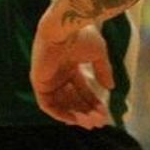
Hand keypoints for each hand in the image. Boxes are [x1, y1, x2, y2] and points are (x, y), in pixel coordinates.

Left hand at [30, 13, 111, 128]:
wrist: (64, 26)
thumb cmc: (82, 36)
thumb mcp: (98, 54)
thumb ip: (103, 71)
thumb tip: (111, 88)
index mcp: (71, 65)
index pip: (82, 89)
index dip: (94, 102)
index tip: (105, 114)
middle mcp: (58, 74)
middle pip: (73, 99)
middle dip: (87, 111)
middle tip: (99, 123)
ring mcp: (48, 79)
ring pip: (62, 104)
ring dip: (76, 115)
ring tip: (91, 123)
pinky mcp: (39, 82)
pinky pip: (47, 104)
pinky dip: (60, 114)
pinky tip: (75, 120)